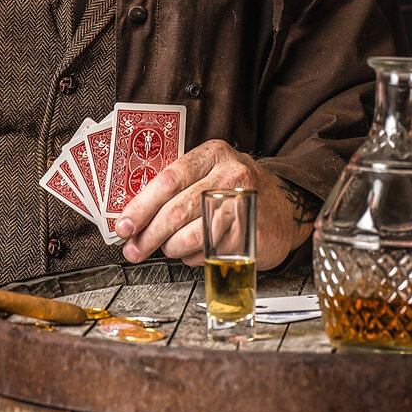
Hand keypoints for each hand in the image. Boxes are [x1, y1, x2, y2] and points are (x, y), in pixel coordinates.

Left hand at [115, 140, 313, 270]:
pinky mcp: (252, 235)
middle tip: (133, 249)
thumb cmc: (238, 188)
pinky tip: (195, 251)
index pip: (168, 180)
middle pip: (176, 211)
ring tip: (168, 248)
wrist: (288, 205)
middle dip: (148, 235)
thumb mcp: (210, 171)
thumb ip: (177, 186)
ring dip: (171, 249)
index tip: (123, 226)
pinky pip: (209, 253)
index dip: (141, 207)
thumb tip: (134, 216)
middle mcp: (231, 176)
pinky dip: (194, 257)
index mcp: (213, 154)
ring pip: (191, 237)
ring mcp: (244, 206)